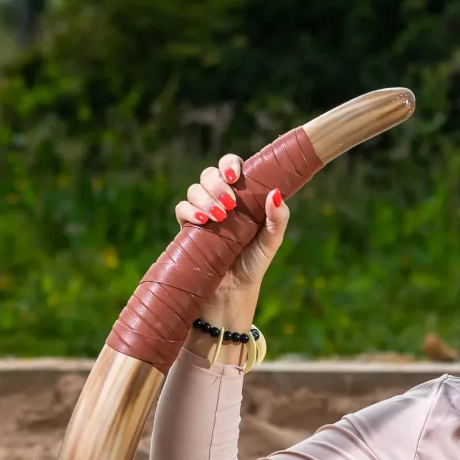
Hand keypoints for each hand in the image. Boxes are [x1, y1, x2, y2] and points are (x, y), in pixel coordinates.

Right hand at [170, 152, 291, 336]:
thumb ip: (278, 219)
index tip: (235, 176)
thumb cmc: (253, 266)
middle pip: (209, 175)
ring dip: (204, 197)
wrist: (231, 295)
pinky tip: (201, 220)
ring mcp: (202, 214)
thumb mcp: (271, 243)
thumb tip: (275, 193)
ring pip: (194, 189)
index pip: (232, 169)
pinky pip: (181, 209)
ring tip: (218, 217)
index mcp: (241, 198)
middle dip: (216, 182)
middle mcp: (219, 202)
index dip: (230, 164)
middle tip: (229, 203)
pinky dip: (189, 210)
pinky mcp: (188, 229)